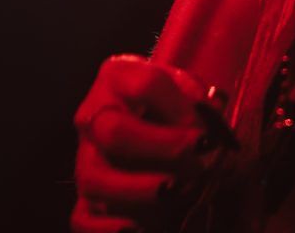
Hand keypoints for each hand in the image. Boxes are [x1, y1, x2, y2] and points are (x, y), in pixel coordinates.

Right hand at [71, 54, 217, 231]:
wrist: (145, 126)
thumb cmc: (169, 107)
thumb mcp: (184, 89)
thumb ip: (198, 97)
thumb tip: (211, 110)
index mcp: (117, 77)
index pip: (146, 85)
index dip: (182, 106)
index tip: (206, 126)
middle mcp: (92, 117)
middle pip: (114, 132)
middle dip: (162, 147)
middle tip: (198, 155)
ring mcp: (84, 161)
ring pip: (95, 179)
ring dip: (141, 189)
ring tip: (176, 191)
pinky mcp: (83, 200)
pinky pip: (83, 220)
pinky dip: (108, 229)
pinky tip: (138, 228)